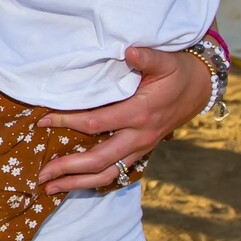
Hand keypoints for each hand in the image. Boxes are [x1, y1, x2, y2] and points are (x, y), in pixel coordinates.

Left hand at [35, 43, 212, 194]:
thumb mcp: (165, 61)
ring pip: (108, 175)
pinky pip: (116, 173)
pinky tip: (73, 183)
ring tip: (50, 188)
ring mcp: (141, 148)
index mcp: (139, 113)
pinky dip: (93, 181)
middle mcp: (139, 136)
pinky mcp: (141, 152)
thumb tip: (129, 52)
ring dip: (77, 183)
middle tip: (40, 175)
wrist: (200, 88)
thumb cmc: (177, 72)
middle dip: (68, 170)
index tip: (43, 121)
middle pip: (99, 160)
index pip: (96, 123)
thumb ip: (147, 57)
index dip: (68, 122)